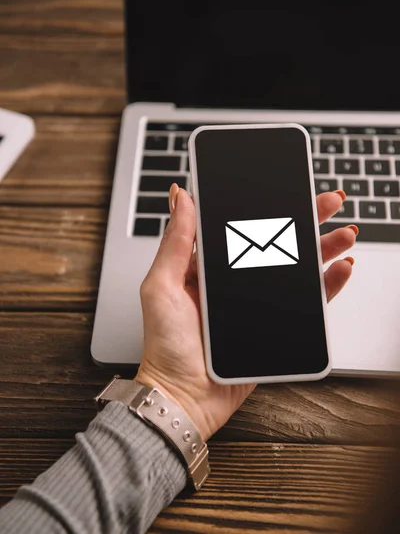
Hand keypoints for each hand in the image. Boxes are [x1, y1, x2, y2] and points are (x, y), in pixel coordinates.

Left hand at [136, 185, 355, 440]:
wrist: (184, 397)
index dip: (265, 208)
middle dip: (303, 221)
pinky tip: (337, 270)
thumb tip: (180, 198)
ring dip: (320, 248)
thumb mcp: (160, 286)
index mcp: (206, 266)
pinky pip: (303, 301)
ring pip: (294, 267)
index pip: (240, 227)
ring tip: (341, 234)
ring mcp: (254, 301)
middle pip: (275, 242)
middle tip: (327, 203)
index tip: (285, 190)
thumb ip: (175, 242)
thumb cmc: (166, 346)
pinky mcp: (271, 324)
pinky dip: (324, 285)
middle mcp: (232, 280)